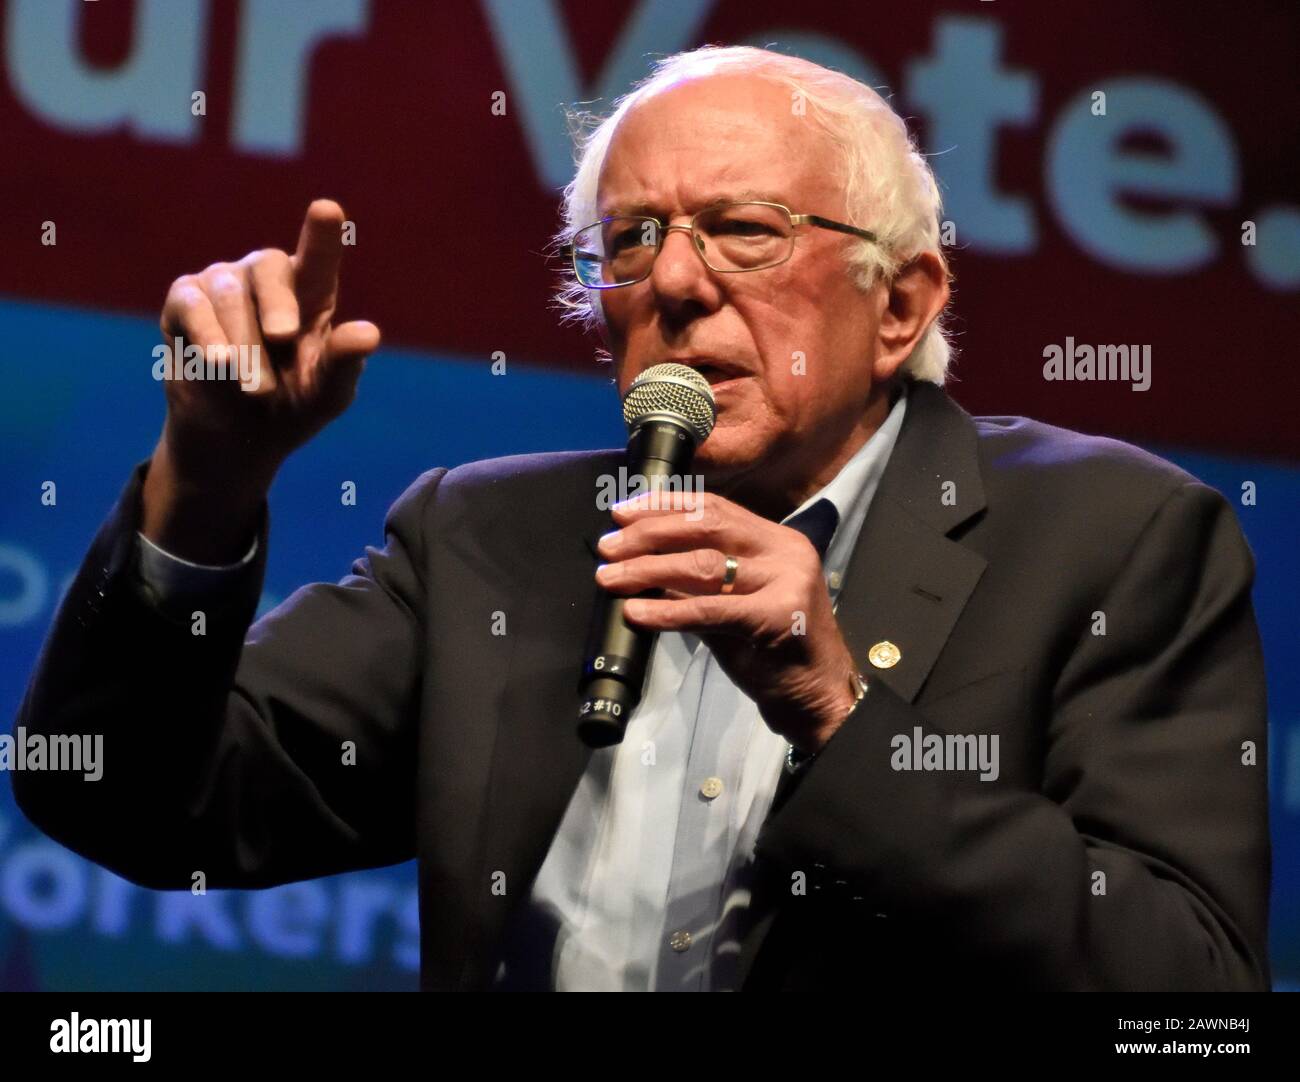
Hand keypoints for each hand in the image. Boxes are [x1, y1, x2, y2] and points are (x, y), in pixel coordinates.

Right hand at [143, 200, 379, 560]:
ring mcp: (224, 283)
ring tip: (255, 389)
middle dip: (278, 306)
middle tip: (284, 339)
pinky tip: (218, 361)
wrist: (237, 438)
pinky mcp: (186, 300)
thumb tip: (368, 334)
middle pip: (270, 268)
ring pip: (230, 295)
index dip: (321, 234)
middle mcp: (268, 278)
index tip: (327, 210)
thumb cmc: (293, 406)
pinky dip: (208, 334)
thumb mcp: (325, 394)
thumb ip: (344, 363)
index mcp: (312, 293)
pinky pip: (192, 303)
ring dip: (245, 345)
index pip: (318, 257)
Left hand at [595, 491, 859, 752]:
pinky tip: (636, 613)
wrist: (818, 699)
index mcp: (777, 540)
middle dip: (648, 534)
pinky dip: (666, 611)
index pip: (714, 507)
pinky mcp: (777, 618)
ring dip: (647, 569)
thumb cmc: (774, 653)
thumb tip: (639, 562)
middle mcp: (785, 553)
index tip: (622, 512)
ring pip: (703, 564)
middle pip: (706, 526)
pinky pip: (709, 610)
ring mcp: (786, 583)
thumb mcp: (732, 605)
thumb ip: (695, 582)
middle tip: (607, 547)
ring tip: (610, 577)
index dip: (663, 505)